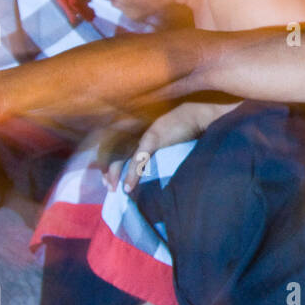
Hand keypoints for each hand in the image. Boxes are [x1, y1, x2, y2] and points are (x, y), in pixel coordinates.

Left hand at [107, 101, 227, 193]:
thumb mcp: (161, 137)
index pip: (114, 147)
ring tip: (114, 188)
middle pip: (113, 152)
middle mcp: (135, 130)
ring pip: (120, 157)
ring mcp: (142, 134)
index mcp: (135, 130)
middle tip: (109, 187)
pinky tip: (128, 187)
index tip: (107, 179)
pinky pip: (138, 160)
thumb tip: (143, 166)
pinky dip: (132, 175)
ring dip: (115, 174)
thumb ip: (149, 148)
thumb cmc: (181, 126)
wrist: (197, 115)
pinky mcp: (152, 139)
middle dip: (108, 172)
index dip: (108, 163)